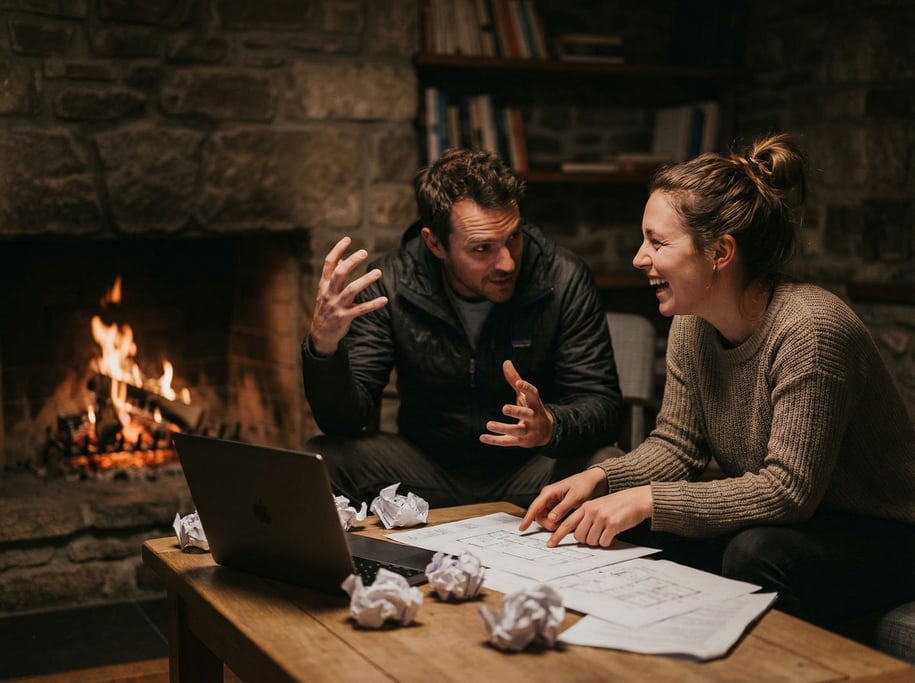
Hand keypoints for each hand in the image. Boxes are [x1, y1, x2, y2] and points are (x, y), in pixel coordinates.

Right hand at [309, 236, 387, 355]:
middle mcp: (329, 293)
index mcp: (324, 284)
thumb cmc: (326, 308)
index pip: (329, 263)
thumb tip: (341, 259)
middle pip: (339, 273)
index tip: (348, 239)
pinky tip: (384, 300)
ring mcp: (336, 305)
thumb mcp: (325, 290)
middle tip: (364, 252)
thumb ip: (332, 275)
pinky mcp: (345, 317)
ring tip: (378, 272)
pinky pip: (361, 309)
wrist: (320, 334)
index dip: (337, 250)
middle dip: (351, 262)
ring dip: (365, 280)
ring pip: (351, 290)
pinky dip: (373, 304)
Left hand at [480, 360, 554, 447]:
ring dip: (503, 428)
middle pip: (527, 415)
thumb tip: (506, 362)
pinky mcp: (521, 441)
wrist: (547, 432)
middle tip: (504, 408)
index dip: (527, 388)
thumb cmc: (532, 409)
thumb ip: (515, 379)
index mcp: (535, 404)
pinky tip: (483, 437)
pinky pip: (508, 441)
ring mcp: (528, 431)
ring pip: (516, 430)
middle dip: (517, 412)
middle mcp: (534, 418)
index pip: (533, 395)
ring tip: (489, 424)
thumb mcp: (526, 395)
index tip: (518, 383)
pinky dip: (495, 440)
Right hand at [519, 467, 607, 533]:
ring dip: (553, 524)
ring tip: (566, 523)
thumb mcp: (575, 498)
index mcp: (549, 492)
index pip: (535, 507)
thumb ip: (562, 508)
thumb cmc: (584, 485)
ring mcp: (551, 501)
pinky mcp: (556, 506)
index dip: (527, 518)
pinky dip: (557, 522)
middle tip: (560, 527)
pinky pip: (552, 517)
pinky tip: (566, 521)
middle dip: (547, 524)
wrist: (593, 481)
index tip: (522, 528)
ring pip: (545, 518)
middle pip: (539, 515)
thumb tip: (551, 518)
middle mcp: (548, 497)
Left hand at [542, 485, 652, 547]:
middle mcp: (591, 511)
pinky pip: (604, 542)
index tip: (550, 544)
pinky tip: (613, 534)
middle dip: (586, 540)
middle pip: (579, 536)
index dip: (557, 536)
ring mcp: (602, 518)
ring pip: (591, 541)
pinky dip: (608, 542)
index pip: (567, 523)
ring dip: (599, 541)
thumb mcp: (598, 506)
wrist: (636, 500)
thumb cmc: (618, 505)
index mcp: (585, 506)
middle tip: (596, 535)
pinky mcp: (612, 524)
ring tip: (607, 532)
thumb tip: (578, 536)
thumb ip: (586, 517)